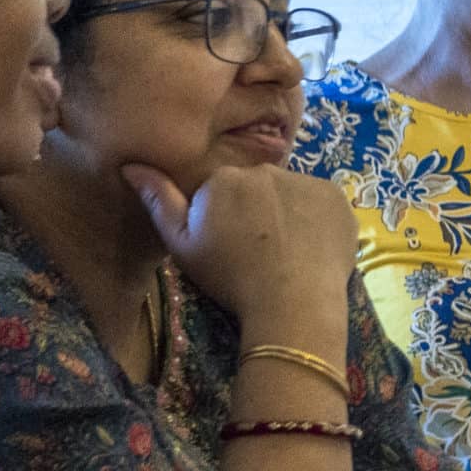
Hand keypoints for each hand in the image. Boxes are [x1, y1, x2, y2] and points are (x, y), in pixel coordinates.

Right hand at [122, 162, 357, 328]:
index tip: (230, 248)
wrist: (291, 303)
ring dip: (288, 214)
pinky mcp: (338, 197)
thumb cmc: (230, 279)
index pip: (221, 191)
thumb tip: (132, 166)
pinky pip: (322, 203)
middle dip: (256, 212)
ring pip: (291, 194)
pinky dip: (318, 220)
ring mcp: (306, 181)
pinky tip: (312, 248)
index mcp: (223, 178)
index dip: (224, 220)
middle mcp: (265, 170)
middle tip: (259, 252)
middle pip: (258, 188)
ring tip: (288, 253)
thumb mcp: (182, 245)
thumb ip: (159, 201)